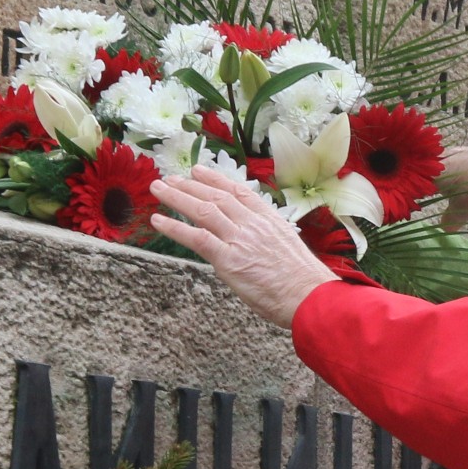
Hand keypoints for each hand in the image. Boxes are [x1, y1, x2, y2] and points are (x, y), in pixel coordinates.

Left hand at [150, 163, 338, 331]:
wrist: (309, 297)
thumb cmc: (303, 283)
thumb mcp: (288, 249)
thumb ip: (268, 241)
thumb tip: (255, 245)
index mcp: (269, 219)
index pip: (238, 192)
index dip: (215, 179)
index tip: (199, 171)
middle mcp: (253, 224)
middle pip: (216, 197)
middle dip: (190, 185)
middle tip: (170, 178)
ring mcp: (240, 239)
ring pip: (203, 210)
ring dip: (177, 197)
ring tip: (159, 189)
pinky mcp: (229, 259)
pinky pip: (197, 238)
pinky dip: (175, 227)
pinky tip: (158, 220)